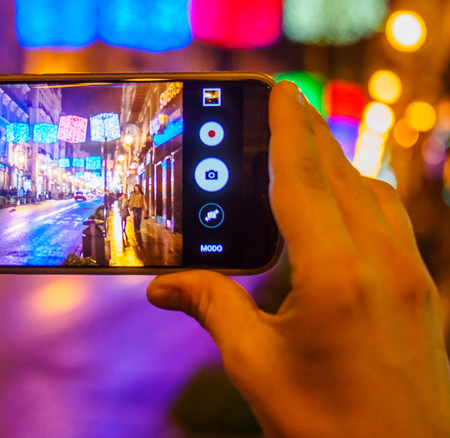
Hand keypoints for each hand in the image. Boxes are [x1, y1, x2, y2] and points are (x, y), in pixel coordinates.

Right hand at [148, 82, 449, 436]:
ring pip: (371, 193)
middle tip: (281, 105)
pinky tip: (337, 204)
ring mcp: (410, 277)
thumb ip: (212, 308)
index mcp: (335, 279)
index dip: (287, 130)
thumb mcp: (255, 366)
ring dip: (335, 163)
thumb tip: (164, 284)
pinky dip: (359, 194)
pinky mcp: (421, 291)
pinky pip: (390, 220)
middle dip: (309, 134)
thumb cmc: (326, 427)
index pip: (304, 181)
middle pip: (341, 175)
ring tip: (300, 151)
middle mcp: (382, 265)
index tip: (277, 91)